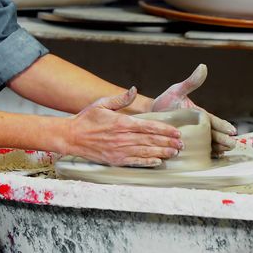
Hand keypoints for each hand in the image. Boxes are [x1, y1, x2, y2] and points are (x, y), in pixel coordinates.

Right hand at [66, 87, 183, 166]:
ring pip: (146, 152)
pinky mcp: (115, 160)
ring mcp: (120, 150)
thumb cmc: (86, 119)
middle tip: (181, 144)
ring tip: (174, 152)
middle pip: (151, 140)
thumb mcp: (102, 104)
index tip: (176, 132)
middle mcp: (123, 137)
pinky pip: (135, 162)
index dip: (165, 129)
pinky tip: (158, 162)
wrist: (71, 137)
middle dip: (168, 142)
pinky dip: (148, 162)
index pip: (149, 126)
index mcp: (122, 122)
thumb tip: (133, 89)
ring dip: (162, 152)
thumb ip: (120, 99)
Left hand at [151, 64, 237, 156]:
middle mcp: (199, 127)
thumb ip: (191, 81)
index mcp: (200, 115)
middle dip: (224, 139)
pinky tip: (210, 159)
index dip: (223, 125)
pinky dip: (205, 156)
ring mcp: (193, 137)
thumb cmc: (165, 101)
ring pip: (208, 144)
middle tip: (232, 144)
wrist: (150, 115)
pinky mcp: (185, 146)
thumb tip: (203, 66)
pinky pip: (196, 152)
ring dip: (217, 148)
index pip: (214, 121)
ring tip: (224, 152)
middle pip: (214, 134)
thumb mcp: (178, 90)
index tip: (232, 130)